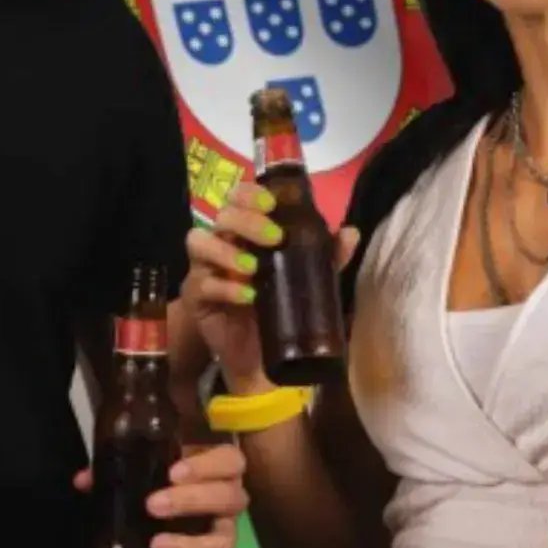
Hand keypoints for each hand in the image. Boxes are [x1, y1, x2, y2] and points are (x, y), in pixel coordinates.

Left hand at [73, 442, 249, 547]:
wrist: (171, 508)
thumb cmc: (166, 477)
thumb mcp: (149, 464)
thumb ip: (119, 468)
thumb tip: (84, 480)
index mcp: (221, 468)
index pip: (229, 461)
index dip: (206, 466)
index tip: (173, 472)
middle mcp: (229, 501)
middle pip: (229, 499)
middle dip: (192, 501)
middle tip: (153, 505)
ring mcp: (222, 535)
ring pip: (223, 543)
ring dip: (190, 545)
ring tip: (156, 546)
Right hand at [181, 181, 359, 390]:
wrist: (261, 354)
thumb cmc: (279, 304)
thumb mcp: (308, 277)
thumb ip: (327, 255)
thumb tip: (351, 233)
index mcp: (245, 230)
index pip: (238, 197)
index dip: (249, 194)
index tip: (271, 204)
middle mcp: (221, 242)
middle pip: (221, 215)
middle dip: (246, 221)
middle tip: (274, 238)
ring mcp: (204, 268)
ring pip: (198, 241)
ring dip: (226, 251)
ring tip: (254, 268)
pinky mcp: (196, 296)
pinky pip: (202, 284)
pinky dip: (226, 287)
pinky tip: (247, 296)